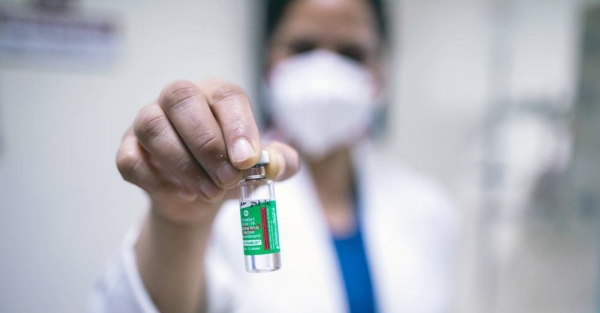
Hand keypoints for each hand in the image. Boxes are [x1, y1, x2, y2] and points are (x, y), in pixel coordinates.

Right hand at [116, 79, 299, 225]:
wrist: (201, 198)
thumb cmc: (231, 170)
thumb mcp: (261, 168)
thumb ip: (280, 163)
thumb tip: (278, 164)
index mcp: (216, 95)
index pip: (225, 95)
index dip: (238, 125)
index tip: (248, 160)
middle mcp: (179, 100)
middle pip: (181, 98)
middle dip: (207, 144)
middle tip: (228, 179)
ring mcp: (148, 121)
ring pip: (152, 126)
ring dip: (184, 164)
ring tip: (211, 192)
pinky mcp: (129, 149)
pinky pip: (131, 159)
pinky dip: (156, 179)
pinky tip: (184, 193)